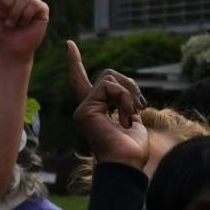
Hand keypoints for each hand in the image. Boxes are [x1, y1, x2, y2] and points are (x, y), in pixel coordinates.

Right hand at [66, 43, 148, 168]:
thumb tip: (128, 93)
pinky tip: (125, 117)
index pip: (83, 80)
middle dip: (130, 85)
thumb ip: (127, 103)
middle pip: (108, 75)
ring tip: (131, 116)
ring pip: (109, 78)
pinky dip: (124, 98)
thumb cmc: (132, 150)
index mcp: (96, 110)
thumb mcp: (133, 119)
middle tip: (140, 107)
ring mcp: (83, 109)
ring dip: (128, 94)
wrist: (126, 165)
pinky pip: (109, 87)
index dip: (76, 63)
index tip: (69, 44)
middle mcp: (86, 108)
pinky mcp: (85, 110)